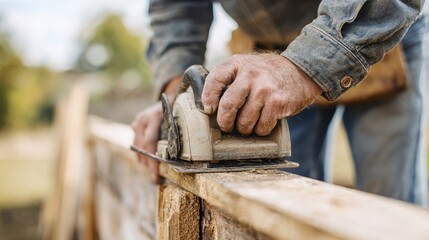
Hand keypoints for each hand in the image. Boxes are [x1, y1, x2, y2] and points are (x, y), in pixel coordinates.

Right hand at [131, 77, 180, 182]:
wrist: (170, 97)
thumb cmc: (180, 108)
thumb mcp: (182, 116)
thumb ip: (185, 130)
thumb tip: (199, 151)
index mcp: (155, 116)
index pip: (150, 142)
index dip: (153, 160)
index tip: (156, 174)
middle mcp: (143, 119)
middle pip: (142, 149)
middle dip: (149, 166)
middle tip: (156, 179)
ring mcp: (137, 123)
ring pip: (137, 149)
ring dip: (146, 163)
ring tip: (156, 175)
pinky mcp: (135, 127)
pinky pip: (137, 145)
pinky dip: (143, 156)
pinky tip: (152, 164)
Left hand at [202, 53, 322, 135]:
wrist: (302, 71)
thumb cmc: (268, 73)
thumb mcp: (246, 66)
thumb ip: (229, 79)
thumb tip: (208, 105)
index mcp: (238, 64)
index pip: (214, 80)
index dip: (207, 98)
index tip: (208, 109)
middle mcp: (250, 74)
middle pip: (228, 105)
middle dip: (224, 122)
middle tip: (226, 126)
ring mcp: (265, 89)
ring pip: (244, 122)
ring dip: (244, 129)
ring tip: (247, 124)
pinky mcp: (277, 103)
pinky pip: (261, 127)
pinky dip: (260, 130)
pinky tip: (263, 122)